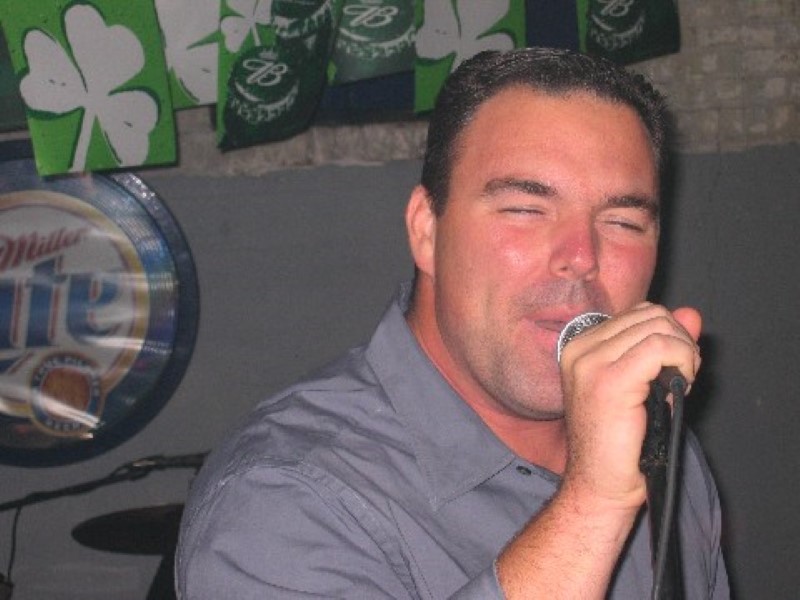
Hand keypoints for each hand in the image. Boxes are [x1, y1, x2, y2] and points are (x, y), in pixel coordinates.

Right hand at [557, 303, 701, 512]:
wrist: (600, 485)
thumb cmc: (620, 442)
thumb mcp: (646, 383)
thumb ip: (665, 344)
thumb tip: (691, 313)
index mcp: (580, 346)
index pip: (638, 313)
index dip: (669, 335)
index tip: (675, 369)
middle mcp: (579, 349)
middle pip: (650, 315)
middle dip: (680, 342)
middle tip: (682, 378)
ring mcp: (590, 363)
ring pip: (658, 327)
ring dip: (683, 352)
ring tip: (680, 384)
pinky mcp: (609, 381)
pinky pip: (660, 347)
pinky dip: (682, 361)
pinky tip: (682, 386)